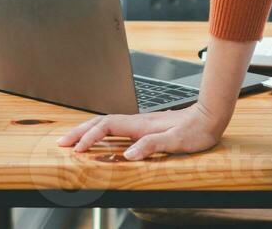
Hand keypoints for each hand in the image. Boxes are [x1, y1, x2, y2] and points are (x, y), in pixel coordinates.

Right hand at [57, 102, 227, 159]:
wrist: (209, 116)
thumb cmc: (196, 130)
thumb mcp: (176, 141)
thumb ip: (152, 146)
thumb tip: (128, 155)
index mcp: (141, 125)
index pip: (107, 128)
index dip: (90, 138)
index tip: (78, 150)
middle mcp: (137, 122)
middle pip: (101, 123)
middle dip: (79, 131)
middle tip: (61, 142)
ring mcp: (140, 124)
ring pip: (106, 124)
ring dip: (87, 131)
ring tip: (72, 140)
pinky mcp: (144, 128)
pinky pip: (115, 128)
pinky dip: (100, 133)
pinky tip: (99, 139)